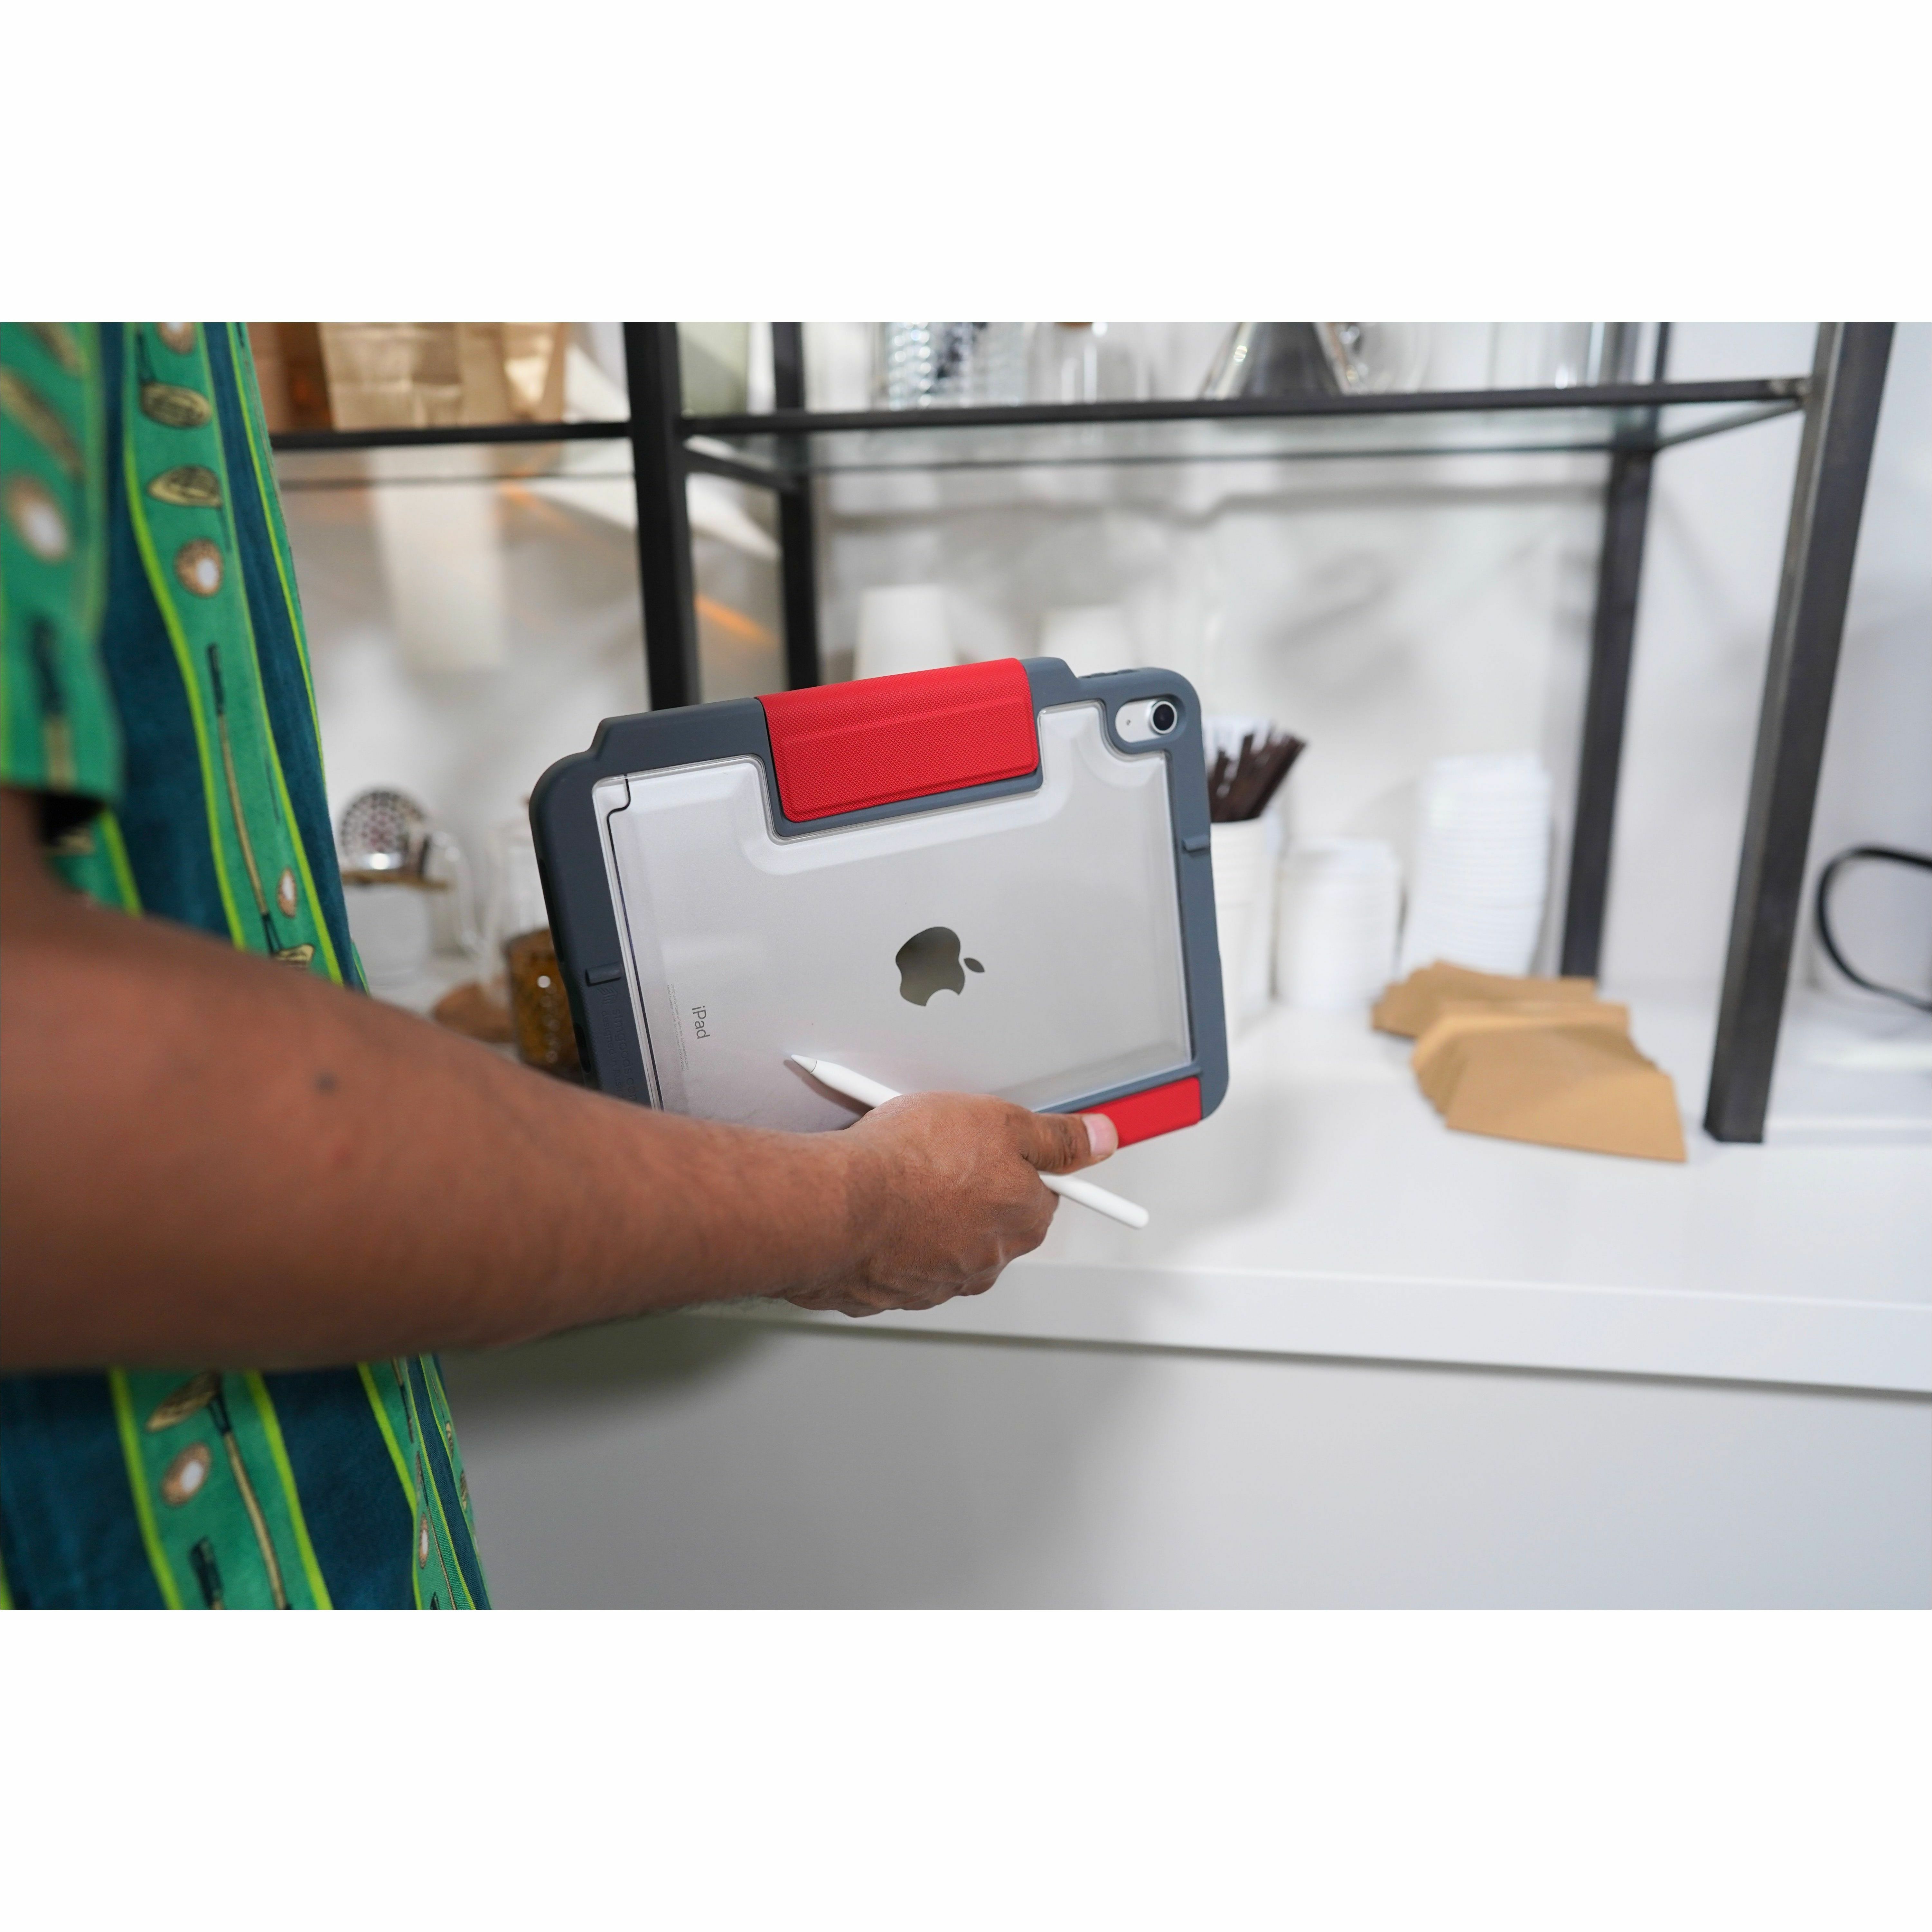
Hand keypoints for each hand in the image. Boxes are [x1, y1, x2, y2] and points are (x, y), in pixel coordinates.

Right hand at [782, 1094, 1118, 1317]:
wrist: (835, 1206)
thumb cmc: (909, 1162)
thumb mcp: (1000, 1121)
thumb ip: (1056, 1136)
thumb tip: (1101, 1138)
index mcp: (1022, 1219)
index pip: (1042, 1194)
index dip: (1022, 1165)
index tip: (1008, 1156)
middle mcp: (987, 1260)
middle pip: (992, 1220)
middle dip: (970, 1189)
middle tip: (937, 1152)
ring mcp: (937, 1283)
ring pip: (944, 1243)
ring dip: (927, 1215)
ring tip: (896, 1178)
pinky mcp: (889, 1293)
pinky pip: (898, 1261)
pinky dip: (889, 1239)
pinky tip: (870, 1210)